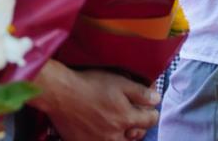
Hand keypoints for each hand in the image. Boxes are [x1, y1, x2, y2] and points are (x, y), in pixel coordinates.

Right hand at [31, 61, 159, 140]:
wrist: (60, 93)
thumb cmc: (89, 84)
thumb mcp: (119, 82)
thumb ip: (141, 93)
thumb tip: (156, 100)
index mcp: (126, 118)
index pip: (150, 121)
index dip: (152, 112)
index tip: (149, 108)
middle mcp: (115, 135)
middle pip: (137, 135)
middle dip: (138, 125)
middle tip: (133, 116)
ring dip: (123, 135)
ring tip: (118, 124)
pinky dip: (105, 138)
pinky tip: (100, 128)